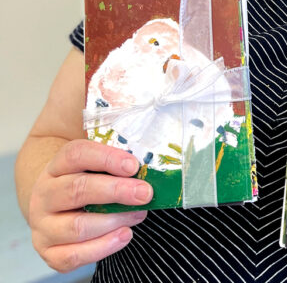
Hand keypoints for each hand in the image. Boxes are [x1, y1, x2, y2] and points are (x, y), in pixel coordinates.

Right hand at [28, 139, 152, 272]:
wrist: (56, 204)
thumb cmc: (87, 176)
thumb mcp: (96, 156)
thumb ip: (116, 141)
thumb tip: (149, 123)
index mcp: (57, 165)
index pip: (77, 154)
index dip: (106, 158)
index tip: (134, 164)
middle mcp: (45, 193)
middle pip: (78, 189)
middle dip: (116, 191)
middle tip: (146, 192)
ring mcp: (44, 224)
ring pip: (77, 226)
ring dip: (113, 220)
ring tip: (140, 213)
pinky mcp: (49, 251)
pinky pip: (72, 256)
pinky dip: (102, 248)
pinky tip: (124, 235)